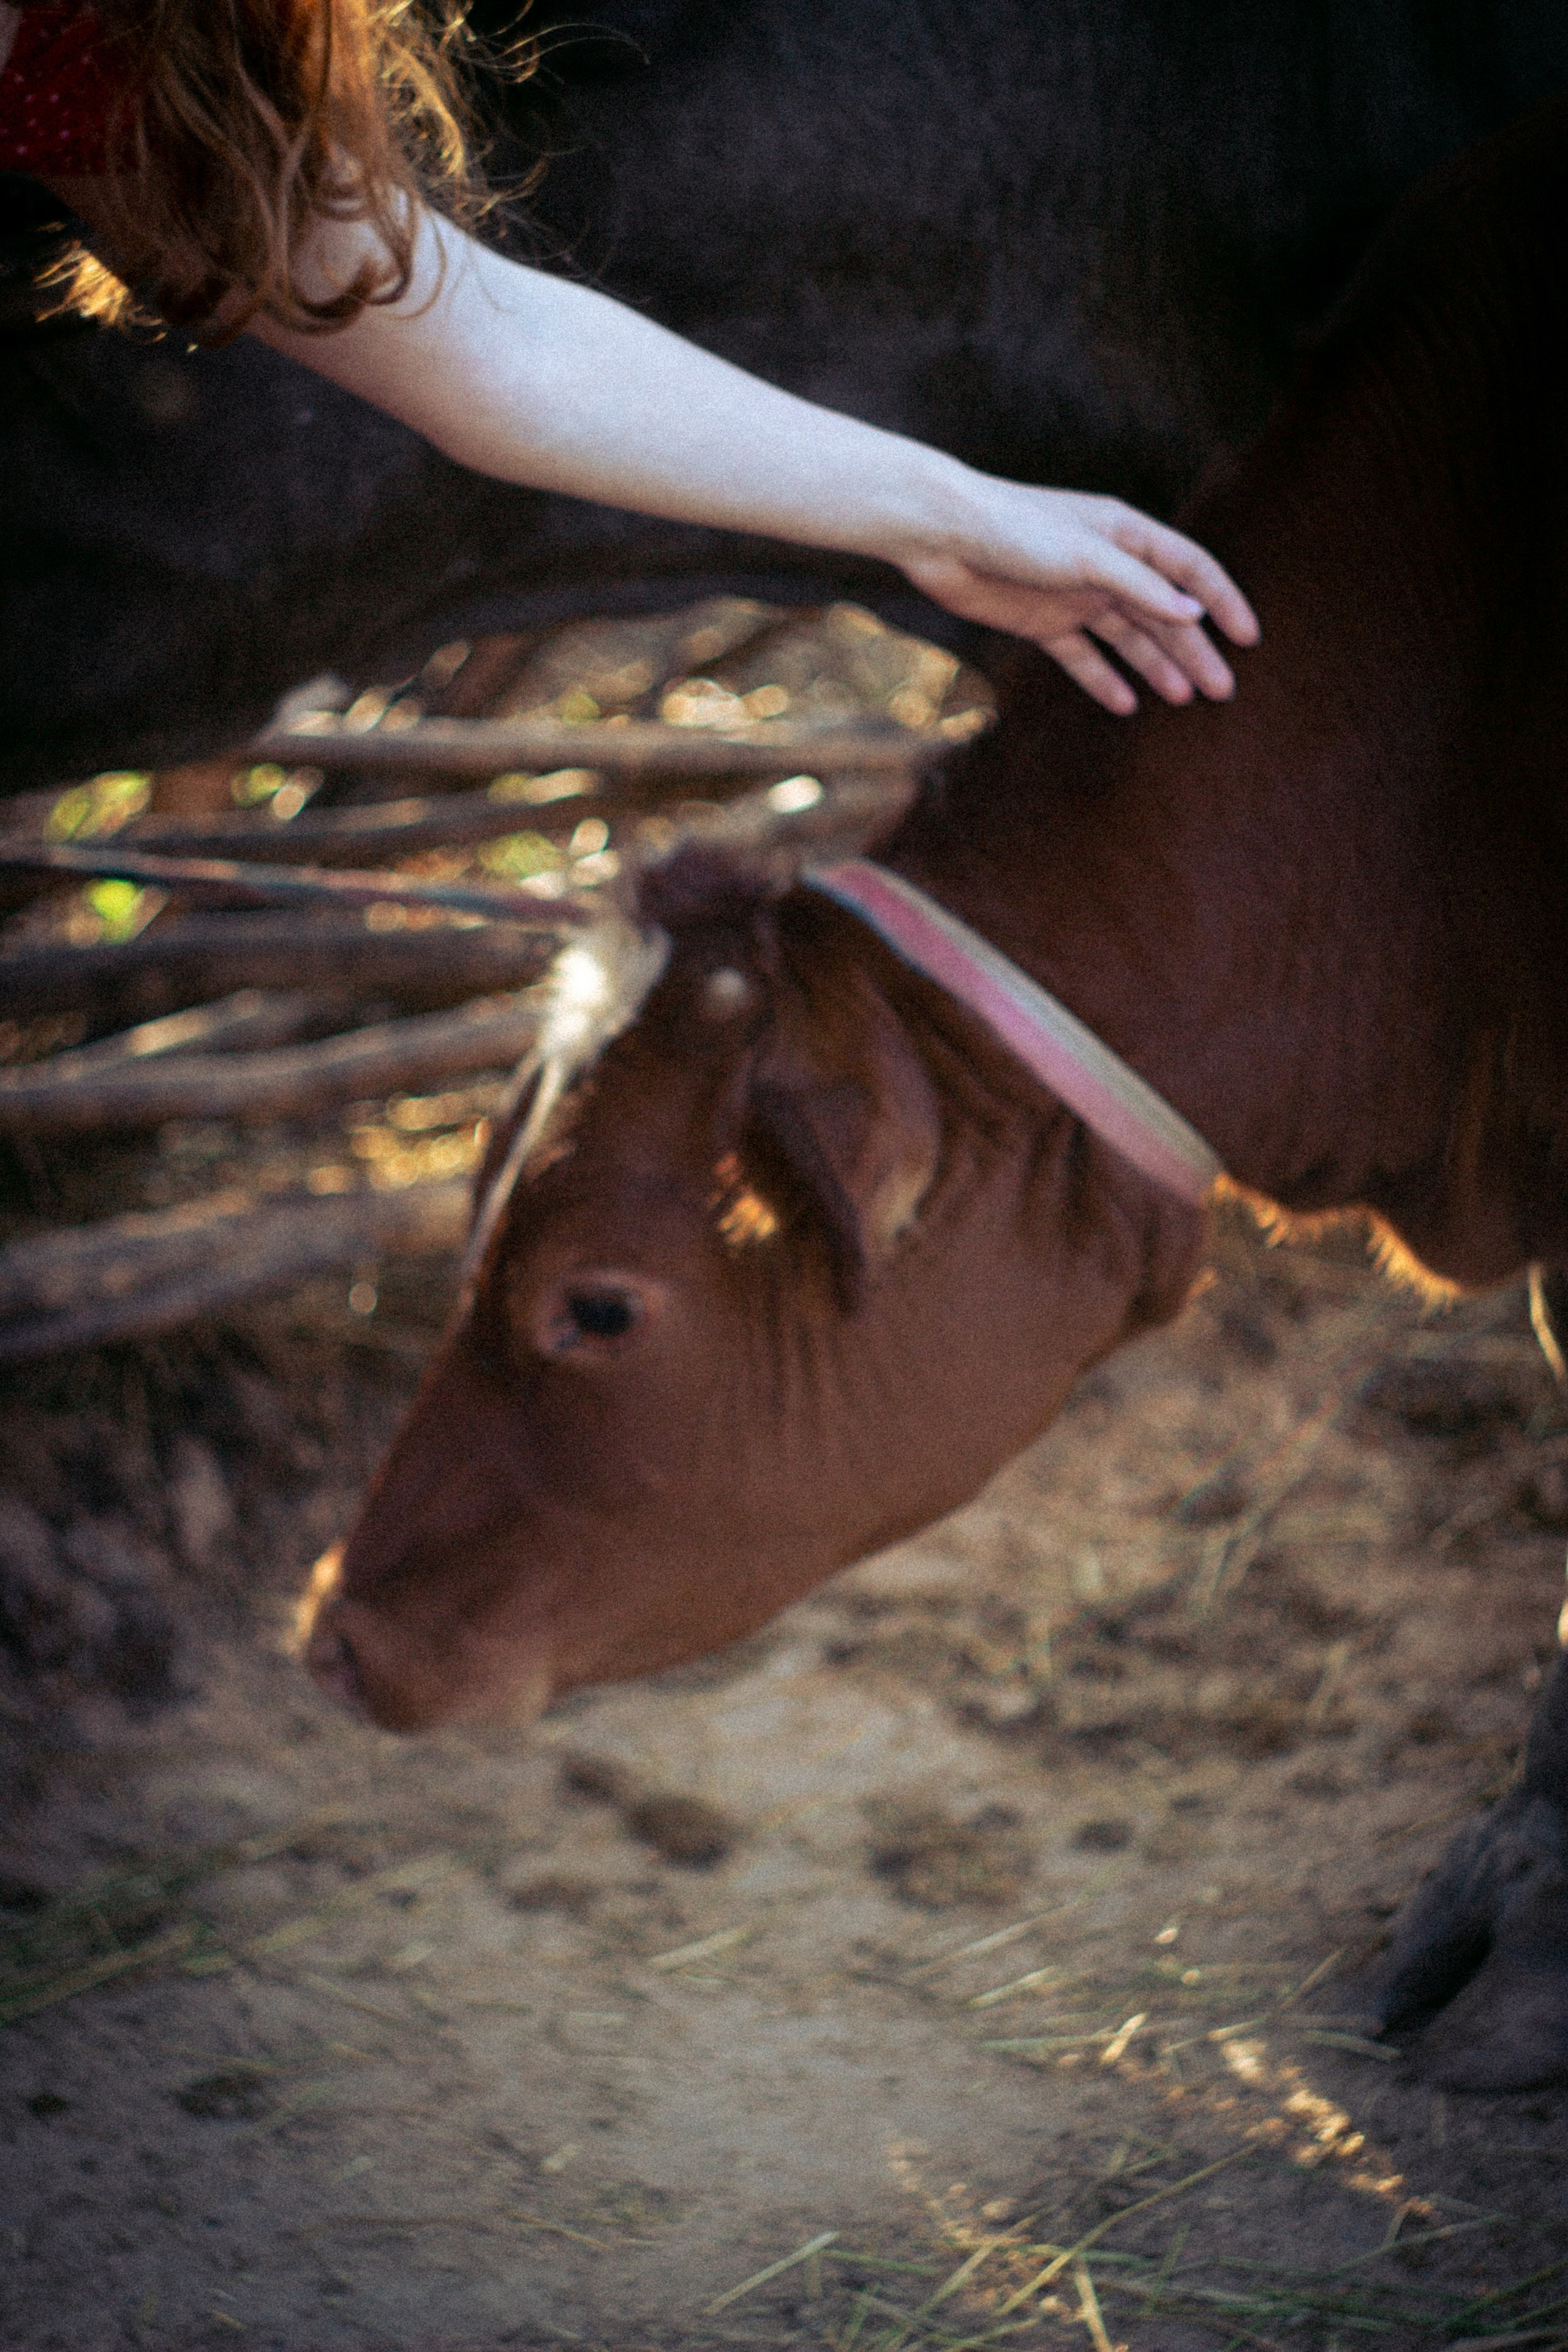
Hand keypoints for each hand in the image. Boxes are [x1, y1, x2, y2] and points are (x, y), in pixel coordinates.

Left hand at [900, 486, 1259, 713]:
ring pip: (1128, 638)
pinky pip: (1082, 657)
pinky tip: (1126, 704)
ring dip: (1157, 668)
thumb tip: (1193, 613)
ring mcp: (1075, 597)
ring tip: (1185, 700)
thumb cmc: (1014, 530)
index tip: (1248, 639)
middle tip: (1222, 690)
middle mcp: (1106, 567)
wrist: (941, 536)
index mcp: (1126, 536)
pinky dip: (1103, 679)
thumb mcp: (1085, 557)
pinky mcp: (1042, 623)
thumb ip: (1139, 586)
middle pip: (1163, 614)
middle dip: (1195, 650)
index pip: (1189, 570)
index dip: (1222, 602)